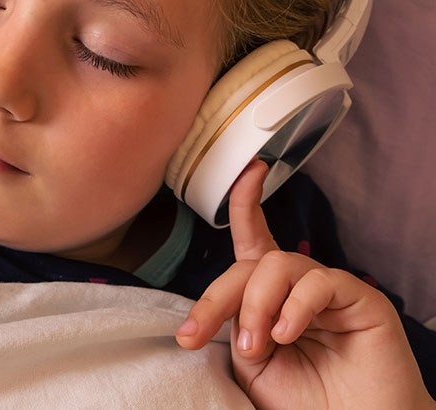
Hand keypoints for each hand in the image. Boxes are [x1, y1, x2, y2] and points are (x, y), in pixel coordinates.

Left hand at [175, 160, 433, 409]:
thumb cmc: (305, 402)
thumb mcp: (252, 366)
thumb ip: (236, 327)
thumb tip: (218, 306)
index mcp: (270, 296)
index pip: (254, 240)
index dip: (246, 203)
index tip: (247, 173)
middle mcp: (298, 286)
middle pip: (251, 262)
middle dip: (218, 297)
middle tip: (199, 334)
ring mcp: (330, 290)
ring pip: (278, 266)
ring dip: (255, 305)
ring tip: (257, 346)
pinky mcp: (360, 299)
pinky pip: (318, 283)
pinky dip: (294, 307)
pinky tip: (286, 333)